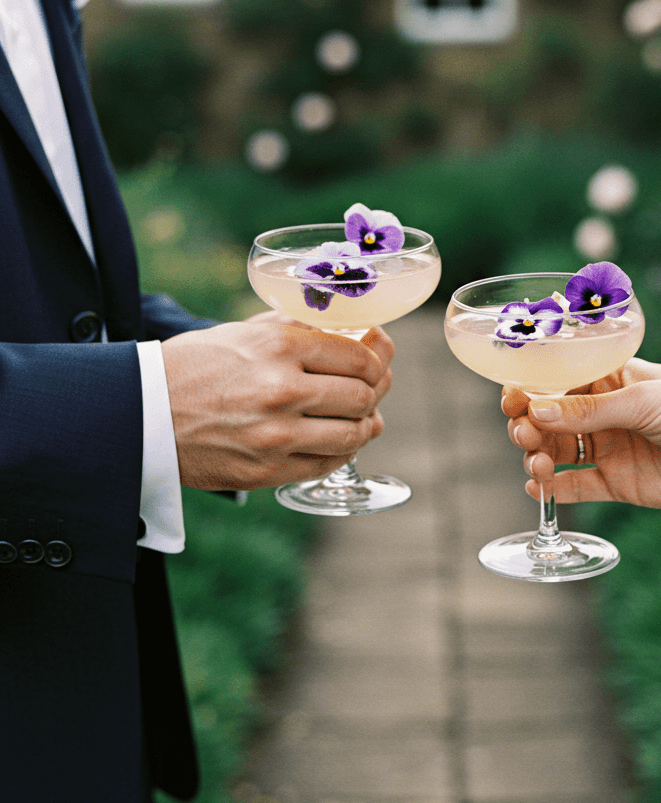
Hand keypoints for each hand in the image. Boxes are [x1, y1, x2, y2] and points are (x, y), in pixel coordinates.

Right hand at [161, 320, 394, 490]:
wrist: (140, 412)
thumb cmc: (193, 365)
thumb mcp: (244, 331)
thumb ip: (298, 330)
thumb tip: (353, 333)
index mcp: (278, 347)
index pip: (359, 357)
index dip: (378, 359)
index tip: (378, 358)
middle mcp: (281, 390)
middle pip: (363, 396)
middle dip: (375, 391)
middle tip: (374, 388)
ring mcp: (275, 436)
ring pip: (353, 434)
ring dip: (365, 426)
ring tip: (362, 418)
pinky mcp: (266, 471)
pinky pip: (326, 464)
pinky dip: (341, 452)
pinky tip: (338, 440)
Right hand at [502, 357, 660, 509]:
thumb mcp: (644, 401)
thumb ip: (590, 410)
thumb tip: (536, 410)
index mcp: (612, 378)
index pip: (558, 380)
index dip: (530, 388)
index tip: (511, 398)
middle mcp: (605, 413)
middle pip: (549, 418)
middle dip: (528, 424)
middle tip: (523, 433)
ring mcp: (610, 449)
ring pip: (557, 452)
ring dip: (537, 455)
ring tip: (537, 463)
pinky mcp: (619, 484)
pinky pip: (577, 487)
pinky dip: (553, 489)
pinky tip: (537, 486)